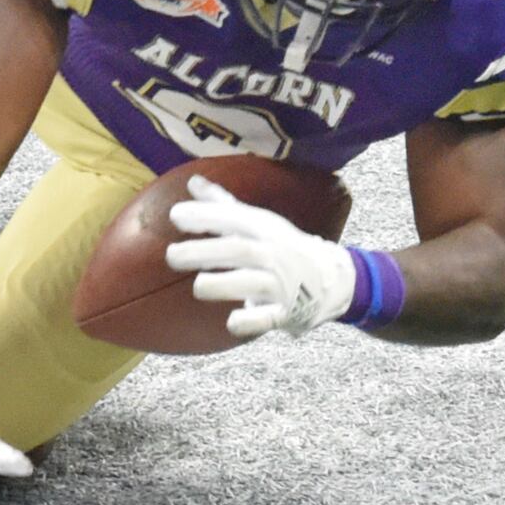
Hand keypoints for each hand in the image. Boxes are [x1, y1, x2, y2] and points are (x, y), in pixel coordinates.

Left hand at [164, 175, 359, 340]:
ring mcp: (281, 284)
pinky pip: (268, 318)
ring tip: (198, 286)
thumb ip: (223, 205)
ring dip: (223, 284)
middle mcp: (272, 254)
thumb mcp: (258, 222)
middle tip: (171, 255)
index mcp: (264, 229)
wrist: (333, 278)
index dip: (205, 215)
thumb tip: (193, 182)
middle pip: (238, 250)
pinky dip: (250, 320)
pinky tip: (232, 321)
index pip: (233, 218)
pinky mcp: (286, 313)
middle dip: (204, 251)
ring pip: (251, 283)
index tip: (175, 216)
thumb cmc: (284, 246)